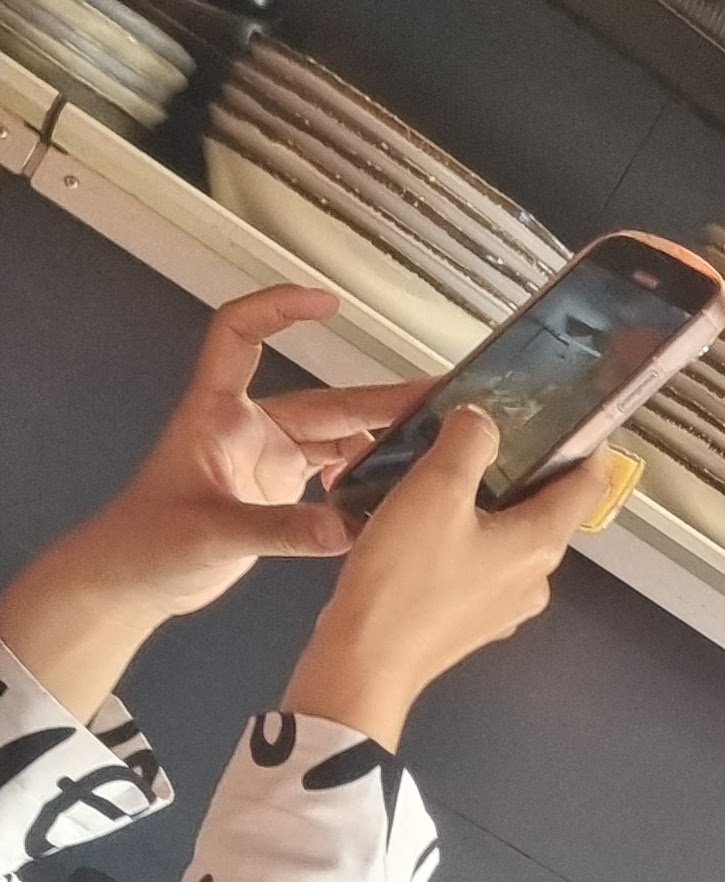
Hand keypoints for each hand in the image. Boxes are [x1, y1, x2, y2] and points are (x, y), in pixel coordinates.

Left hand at [0, 285, 420, 712]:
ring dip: (378, 444)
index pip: (241, 336)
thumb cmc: (149, 541)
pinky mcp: (280, 495)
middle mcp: (247, 429)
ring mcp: (266, 461)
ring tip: (430, 449)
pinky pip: (334, 478)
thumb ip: (283, 530)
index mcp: (217, 414)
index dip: (278, 310)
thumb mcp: (213, 533)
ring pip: (334, 440)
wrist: (135, 579)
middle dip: (377, 399)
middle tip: (433, 400)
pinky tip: (390, 495)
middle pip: (320, 402)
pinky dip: (364, 484)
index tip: (327, 302)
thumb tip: (349, 526)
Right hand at [282, 407, 608, 747]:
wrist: (368, 658)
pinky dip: (462, 533)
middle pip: (545, 509)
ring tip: (445, 469)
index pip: (588, 486)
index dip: (588, 447)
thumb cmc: (405, 580)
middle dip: (522, 469)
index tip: (577, 421)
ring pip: (507, 535)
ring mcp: (506, 603)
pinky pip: (478, 562)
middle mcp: (534, 578)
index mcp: (540, 544)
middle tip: (490, 433)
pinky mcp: (474, 616)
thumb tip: (484, 423)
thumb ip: (468, 443)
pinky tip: (424, 518)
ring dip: (484, 500)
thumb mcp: (435, 489)